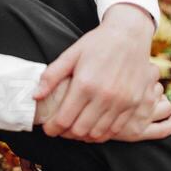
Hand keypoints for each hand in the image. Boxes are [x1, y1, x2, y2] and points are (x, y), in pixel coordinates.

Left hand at [31, 10, 164, 141]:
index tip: (48, 128)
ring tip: (76, 129)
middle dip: (66, 133)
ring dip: (84, 136)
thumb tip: (35, 95)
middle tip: (61, 128)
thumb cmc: (98, 43)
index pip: (64, 119)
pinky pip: (116, 129)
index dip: (53, 128)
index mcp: (85, 84)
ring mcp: (122, 102)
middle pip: (80, 131)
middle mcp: (104, 96)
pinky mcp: (134, 104)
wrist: (129, 35)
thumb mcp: (71, 54)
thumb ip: (51, 76)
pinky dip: (103, 133)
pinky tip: (94, 127)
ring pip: (98, 134)